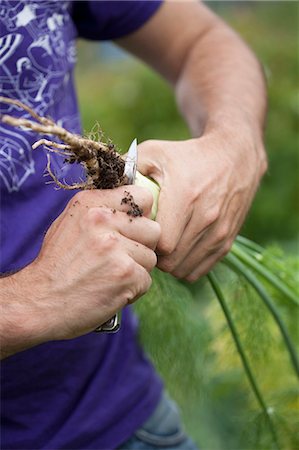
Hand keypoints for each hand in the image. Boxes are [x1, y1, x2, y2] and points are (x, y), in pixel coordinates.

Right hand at [9, 186, 159, 344]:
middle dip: (141, 247)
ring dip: (136, 270)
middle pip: (153, 230)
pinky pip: (146, 280)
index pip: (142, 197)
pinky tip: (110, 290)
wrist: (39, 302)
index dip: (140, 216)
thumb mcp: (70, 224)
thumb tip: (137, 208)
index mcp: (91, 204)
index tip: (129, 230)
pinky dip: (132, 290)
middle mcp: (104, 221)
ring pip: (151, 257)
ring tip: (110, 276)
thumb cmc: (56, 265)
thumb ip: (102, 211)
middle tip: (118, 259)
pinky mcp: (125, 274)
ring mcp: (115, 248)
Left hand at [137, 127, 266, 280]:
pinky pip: (198, 271)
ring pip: (183, 269)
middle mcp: (206, 218)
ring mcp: (219, 232)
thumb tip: (101, 188)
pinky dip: (184, 266)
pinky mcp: (227, 242)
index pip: (160, 243)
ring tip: (161, 245)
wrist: (234, 158)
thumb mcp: (154, 153)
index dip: (145, 242)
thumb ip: (127, 170)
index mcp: (185, 197)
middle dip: (154, 256)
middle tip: (146, 242)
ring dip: (168, 263)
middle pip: (170, 261)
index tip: (138, 232)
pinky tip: (177, 250)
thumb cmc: (187, 155)